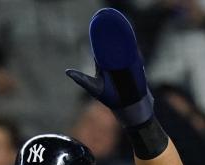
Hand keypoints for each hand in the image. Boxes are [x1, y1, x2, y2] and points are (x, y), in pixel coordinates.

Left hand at [65, 8, 153, 126]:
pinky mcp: (136, 65)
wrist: (130, 107)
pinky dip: (131, 42)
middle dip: (112, 31)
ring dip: (122, 34)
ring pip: (124, 45)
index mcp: (104, 64)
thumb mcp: (95, 87)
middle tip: (108, 18)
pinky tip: (130, 34)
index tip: (96, 24)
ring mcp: (127, 62)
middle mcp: (116, 62)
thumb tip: (67, 71)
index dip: (99, 36)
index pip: (100, 47)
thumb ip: (82, 79)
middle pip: (113, 43)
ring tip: (119, 22)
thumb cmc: (112, 98)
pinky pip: (134, 50)